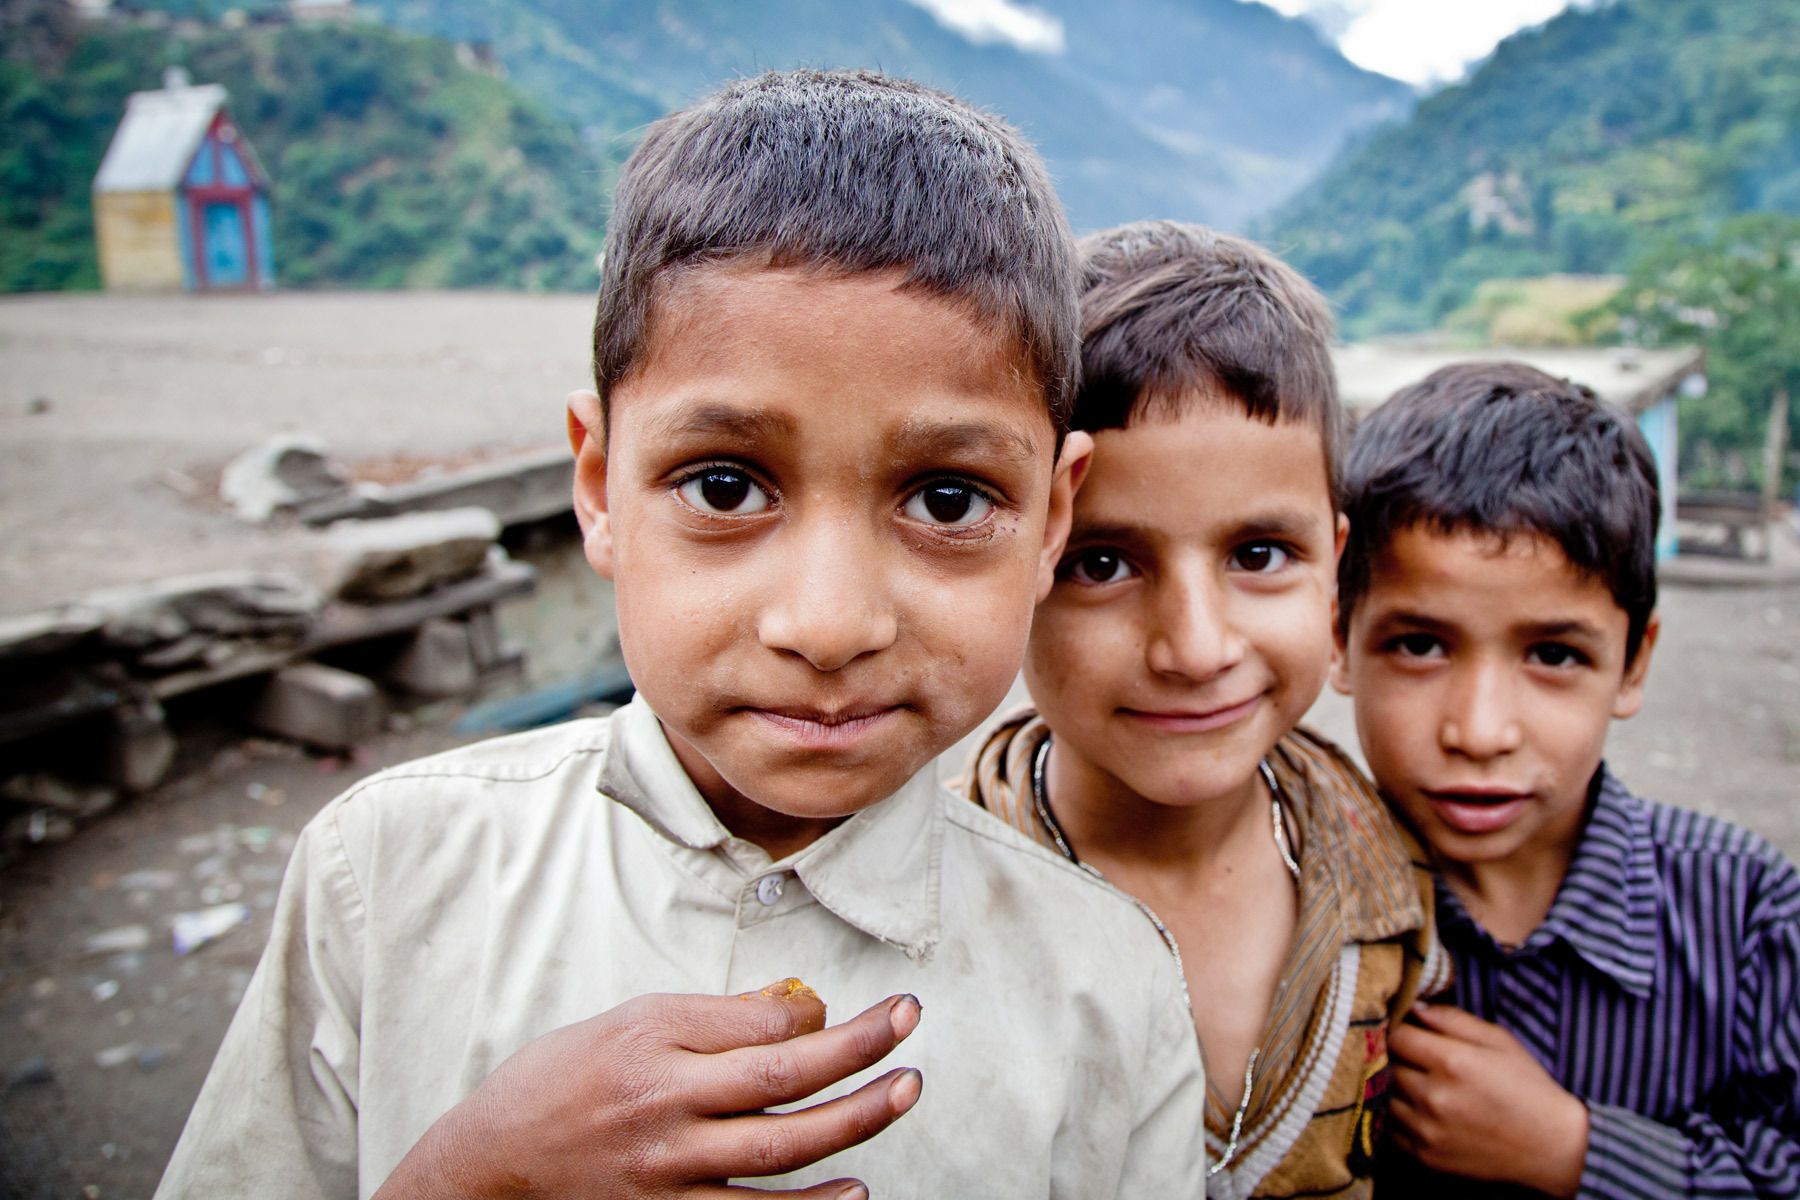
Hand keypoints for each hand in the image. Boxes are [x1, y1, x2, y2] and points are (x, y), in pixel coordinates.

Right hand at [375, 979, 923, 1199]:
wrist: (494, 1162)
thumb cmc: (564, 1078)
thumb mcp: (631, 1022)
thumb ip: (715, 1018)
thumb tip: (798, 1008)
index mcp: (653, 1045)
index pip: (760, 1027)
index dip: (822, 1016)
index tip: (868, 1007)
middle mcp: (665, 1108)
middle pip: (781, 1080)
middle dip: (855, 1051)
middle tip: (910, 1024)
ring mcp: (670, 1171)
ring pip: (779, 1148)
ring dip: (852, 1122)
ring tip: (903, 1092)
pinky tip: (855, 1190)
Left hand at [1389, 1000, 1587, 1197]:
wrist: (1550, 1147)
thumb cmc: (1526, 1087)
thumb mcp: (1498, 1041)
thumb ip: (1452, 1019)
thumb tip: (1414, 1005)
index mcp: (1452, 1062)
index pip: (1397, 1036)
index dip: (1398, 1029)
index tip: (1406, 1031)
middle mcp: (1434, 1096)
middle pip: (1386, 1065)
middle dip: (1394, 1057)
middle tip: (1410, 1057)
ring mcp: (1427, 1129)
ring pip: (1383, 1097)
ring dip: (1393, 1087)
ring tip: (1415, 1083)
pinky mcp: (1425, 1155)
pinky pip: (1389, 1128)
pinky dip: (1397, 1117)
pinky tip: (1418, 1110)